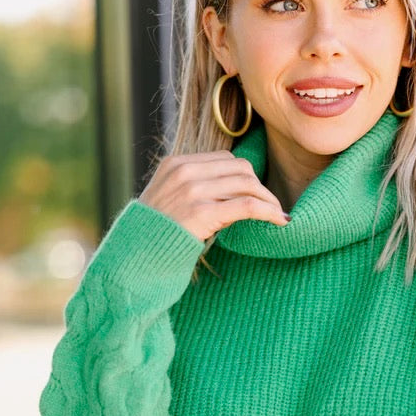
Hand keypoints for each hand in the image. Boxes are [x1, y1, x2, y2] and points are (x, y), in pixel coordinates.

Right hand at [139, 152, 290, 241]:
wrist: (135, 257)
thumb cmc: (155, 235)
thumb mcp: (168, 200)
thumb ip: (192, 188)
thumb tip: (230, 189)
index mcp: (176, 164)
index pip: (225, 159)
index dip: (247, 176)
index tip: (258, 193)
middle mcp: (184, 172)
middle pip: (240, 168)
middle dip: (261, 187)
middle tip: (273, 206)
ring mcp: (192, 190)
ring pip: (247, 184)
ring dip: (268, 200)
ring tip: (278, 215)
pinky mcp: (202, 212)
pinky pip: (247, 206)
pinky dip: (268, 212)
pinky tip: (280, 221)